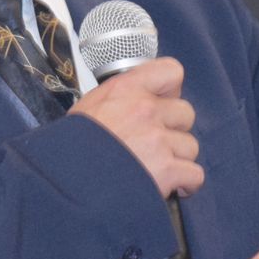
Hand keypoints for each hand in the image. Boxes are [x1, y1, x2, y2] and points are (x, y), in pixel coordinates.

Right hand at [69, 58, 202, 201]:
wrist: (62, 182)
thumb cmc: (71, 149)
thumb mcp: (89, 107)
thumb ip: (120, 99)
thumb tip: (139, 101)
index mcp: (126, 89)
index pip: (172, 71)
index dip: (171, 90)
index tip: (162, 104)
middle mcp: (145, 109)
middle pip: (185, 113)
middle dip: (173, 131)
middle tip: (152, 145)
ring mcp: (157, 140)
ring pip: (190, 146)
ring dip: (177, 159)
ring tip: (154, 169)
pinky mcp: (166, 170)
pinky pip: (195, 174)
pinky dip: (186, 183)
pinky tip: (171, 186)